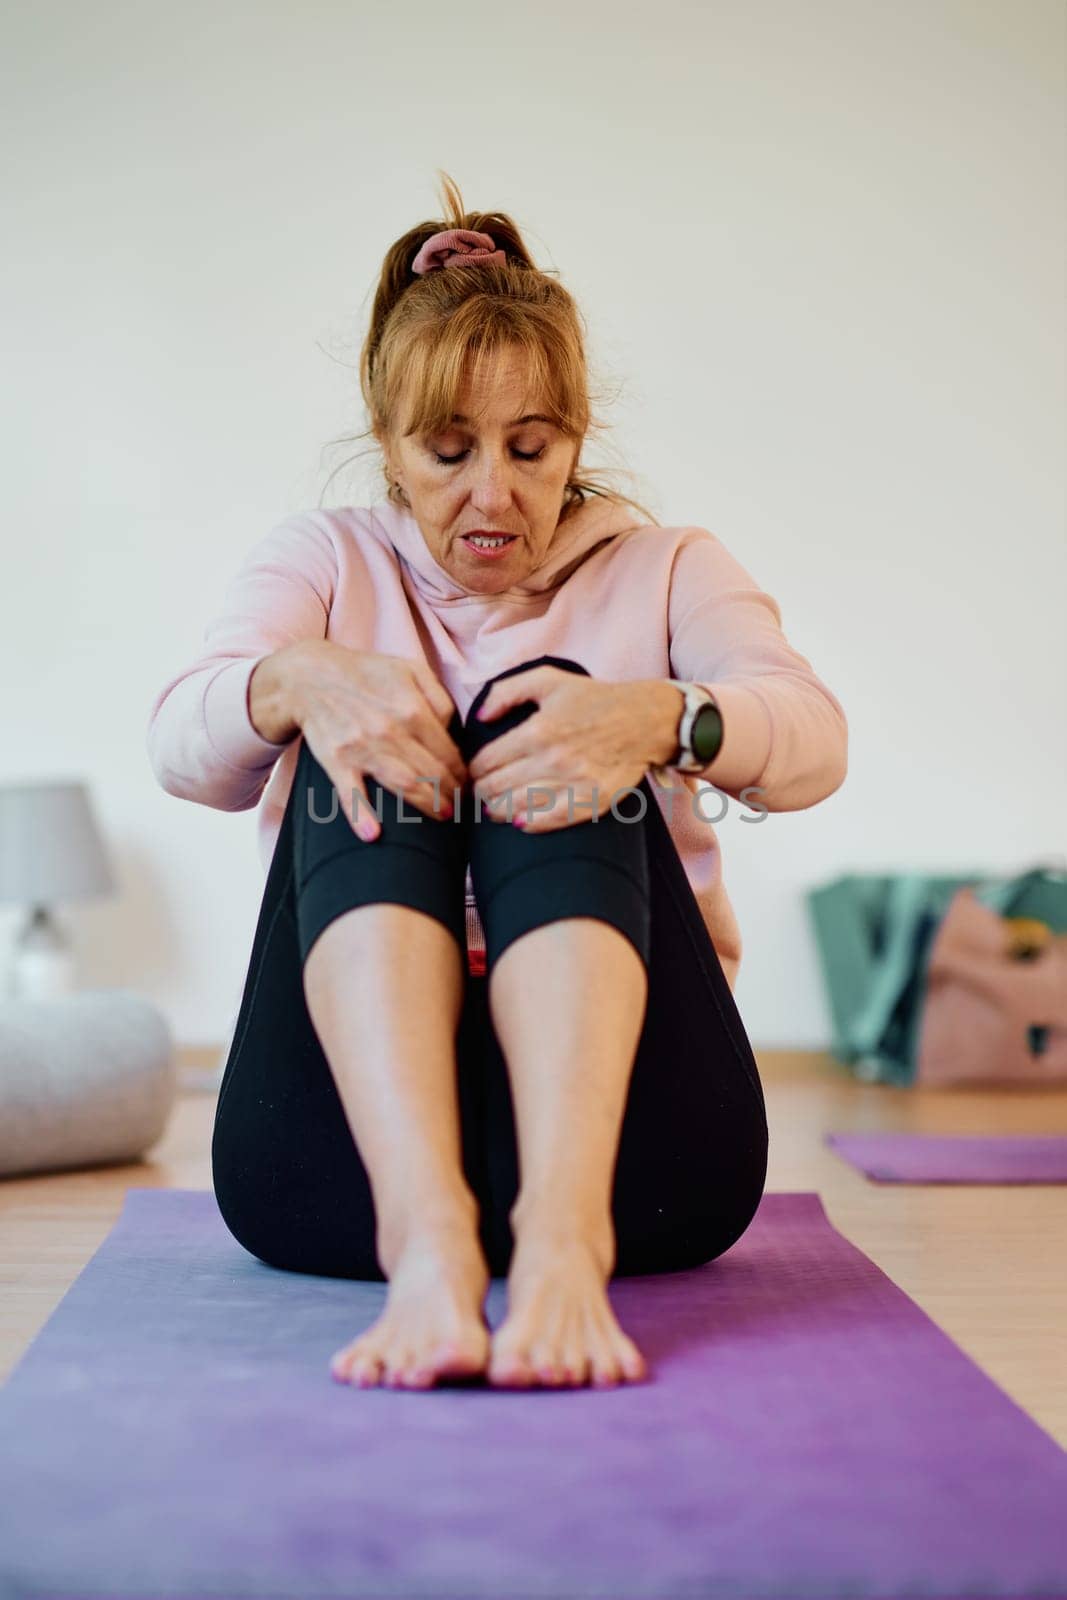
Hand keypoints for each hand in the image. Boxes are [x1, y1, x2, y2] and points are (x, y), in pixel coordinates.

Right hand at [292, 643, 467, 840]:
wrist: (310, 676)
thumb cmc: (366, 674)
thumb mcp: (410, 669)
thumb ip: (439, 697)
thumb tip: (456, 730)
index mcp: (412, 707)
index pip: (448, 751)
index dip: (462, 772)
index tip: (467, 783)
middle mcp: (390, 729)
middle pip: (432, 772)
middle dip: (451, 793)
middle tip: (460, 805)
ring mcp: (362, 747)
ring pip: (404, 784)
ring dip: (427, 804)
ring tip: (443, 815)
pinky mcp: (337, 760)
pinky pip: (349, 791)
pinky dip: (359, 813)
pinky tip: (372, 834)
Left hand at [468, 666, 666, 832]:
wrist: (644, 720)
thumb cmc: (593, 699)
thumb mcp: (548, 680)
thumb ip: (506, 692)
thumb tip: (479, 718)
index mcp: (538, 731)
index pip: (487, 762)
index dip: (474, 770)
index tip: (474, 771)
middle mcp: (553, 760)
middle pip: (497, 787)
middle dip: (481, 791)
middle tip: (479, 791)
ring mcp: (572, 784)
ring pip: (517, 807)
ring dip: (498, 809)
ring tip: (493, 807)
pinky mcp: (590, 801)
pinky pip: (549, 820)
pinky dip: (528, 823)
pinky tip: (519, 821)